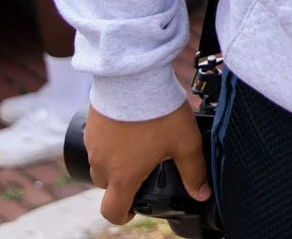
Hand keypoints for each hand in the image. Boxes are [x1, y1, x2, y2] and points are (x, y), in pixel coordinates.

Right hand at [83, 102, 209, 225]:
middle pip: (107, 185)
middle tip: (142, 169)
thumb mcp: (185, 143)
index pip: (112, 211)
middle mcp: (103, 163)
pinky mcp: (90, 123)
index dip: (122, 216)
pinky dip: (109, 140)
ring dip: (115, 160)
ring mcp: (93, 143)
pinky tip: (128, 126)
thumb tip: (202, 193)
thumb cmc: (158, 112)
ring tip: (137, 144)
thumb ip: (194, 171)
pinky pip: (97, 140)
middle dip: (122, 183)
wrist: (134, 76)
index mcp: (123, 176)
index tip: (133, 209)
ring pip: (101, 162)